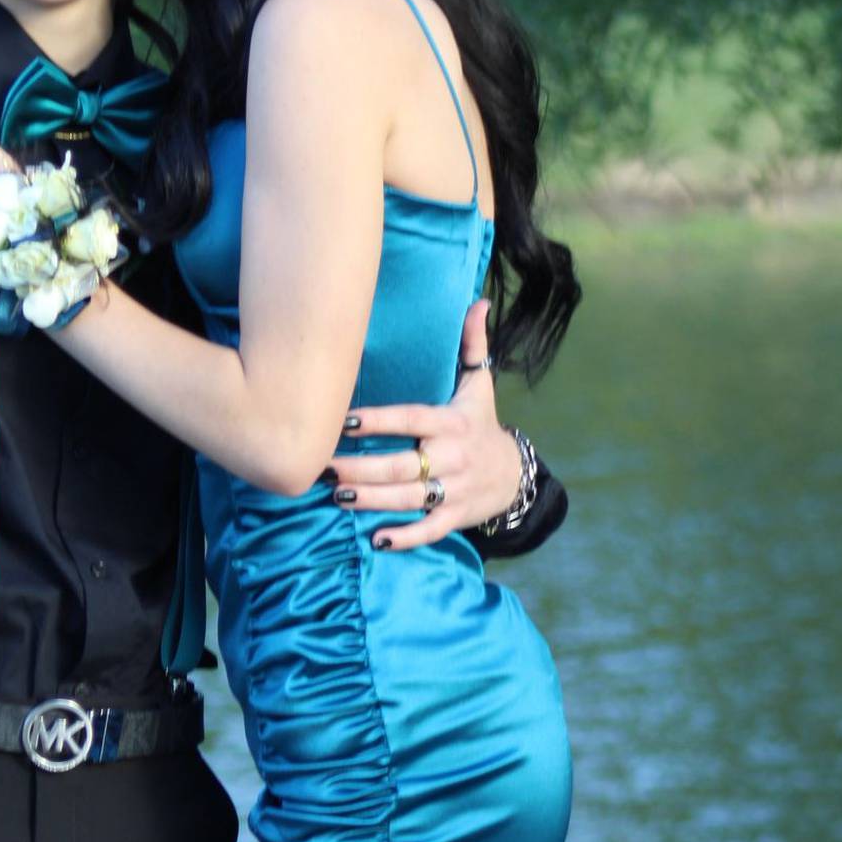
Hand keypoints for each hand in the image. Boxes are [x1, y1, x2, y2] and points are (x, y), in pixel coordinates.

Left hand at [329, 299, 520, 551]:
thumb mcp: (480, 385)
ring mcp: (455, 490)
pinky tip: (375, 539)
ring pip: (410, 499)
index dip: (380, 421)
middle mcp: (454, 457)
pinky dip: (405, 537)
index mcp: (453, 423)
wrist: (516, 475)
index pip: (412, 419)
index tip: (345, 421)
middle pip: (404, 465)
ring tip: (336, 496)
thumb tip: (478, 302)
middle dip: (363, 469)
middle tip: (325, 468)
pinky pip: (429, 530)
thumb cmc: (483, 425)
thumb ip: (472, 345)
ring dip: (372, 500)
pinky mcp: (456, 517)